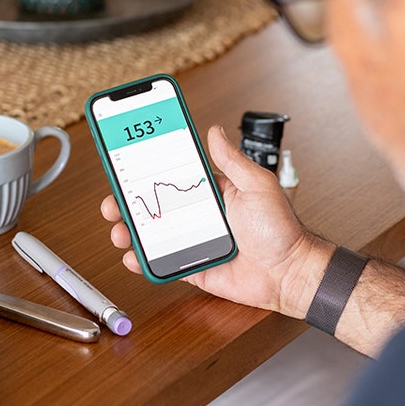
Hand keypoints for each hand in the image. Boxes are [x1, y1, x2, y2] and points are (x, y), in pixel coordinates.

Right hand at [99, 125, 334, 317]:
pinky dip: (144, 262)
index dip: (147, 173)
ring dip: (131, 231)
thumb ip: (232, 161)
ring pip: (153, 235)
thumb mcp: (258, 185)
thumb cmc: (282, 229)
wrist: (290, 274)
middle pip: (155, 206)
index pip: (173, 177)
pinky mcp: (193, 267)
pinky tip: (133, 257)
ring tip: (119, 230)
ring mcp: (194, 242)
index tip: (126, 166)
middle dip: (129, 203)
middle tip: (113, 202)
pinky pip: (163, 263)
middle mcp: (199, 216)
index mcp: (212, 192)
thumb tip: (214, 131)